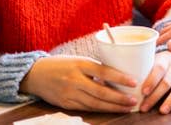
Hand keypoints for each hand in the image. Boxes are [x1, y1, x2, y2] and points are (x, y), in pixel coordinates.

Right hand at [20, 55, 136, 112]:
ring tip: (127, 107)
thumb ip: (95, 68)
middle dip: (119, 98)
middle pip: (100, 91)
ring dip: (112, 107)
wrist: (35, 75)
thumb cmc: (62, 64)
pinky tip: (110, 110)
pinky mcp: (65, 104)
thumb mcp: (78, 60)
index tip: (134, 81)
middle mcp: (74, 79)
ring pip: (95, 103)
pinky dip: (100, 109)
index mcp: (79, 64)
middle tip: (134, 100)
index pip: (103, 71)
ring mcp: (69, 93)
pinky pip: (86, 108)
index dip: (119, 77)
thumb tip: (117, 77)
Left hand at [139, 50, 170, 112]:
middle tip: (144, 108)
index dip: (151, 81)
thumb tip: (118, 79)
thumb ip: (142, 67)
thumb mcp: (155, 59)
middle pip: (167, 82)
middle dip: (155, 96)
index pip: (158, 69)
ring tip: (162, 111)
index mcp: (165, 59)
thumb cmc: (164, 61)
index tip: (143, 92)